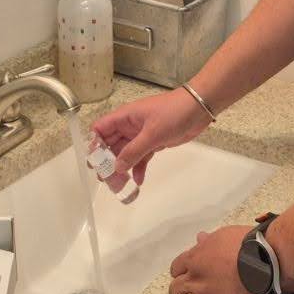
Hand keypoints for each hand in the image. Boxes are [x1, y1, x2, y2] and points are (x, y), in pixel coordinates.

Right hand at [91, 88, 210, 192]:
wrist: (199, 108)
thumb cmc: (173, 114)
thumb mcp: (152, 133)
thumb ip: (133, 151)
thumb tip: (116, 167)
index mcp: (125, 117)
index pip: (101, 128)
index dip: (95, 144)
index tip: (95, 162)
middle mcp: (130, 126)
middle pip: (111, 143)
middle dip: (107, 160)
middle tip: (105, 179)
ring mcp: (142, 135)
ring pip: (126, 153)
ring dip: (122, 167)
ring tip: (119, 185)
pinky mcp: (154, 142)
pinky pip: (141, 157)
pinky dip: (139, 168)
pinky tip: (138, 181)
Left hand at [167, 226, 281, 293]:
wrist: (273, 266)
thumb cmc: (254, 248)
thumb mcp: (228, 236)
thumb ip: (210, 241)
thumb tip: (199, 238)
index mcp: (196, 259)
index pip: (176, 269)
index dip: (183, 275)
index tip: (192, 278)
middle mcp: (195, 281)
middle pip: (175, 290)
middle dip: (181, 292)